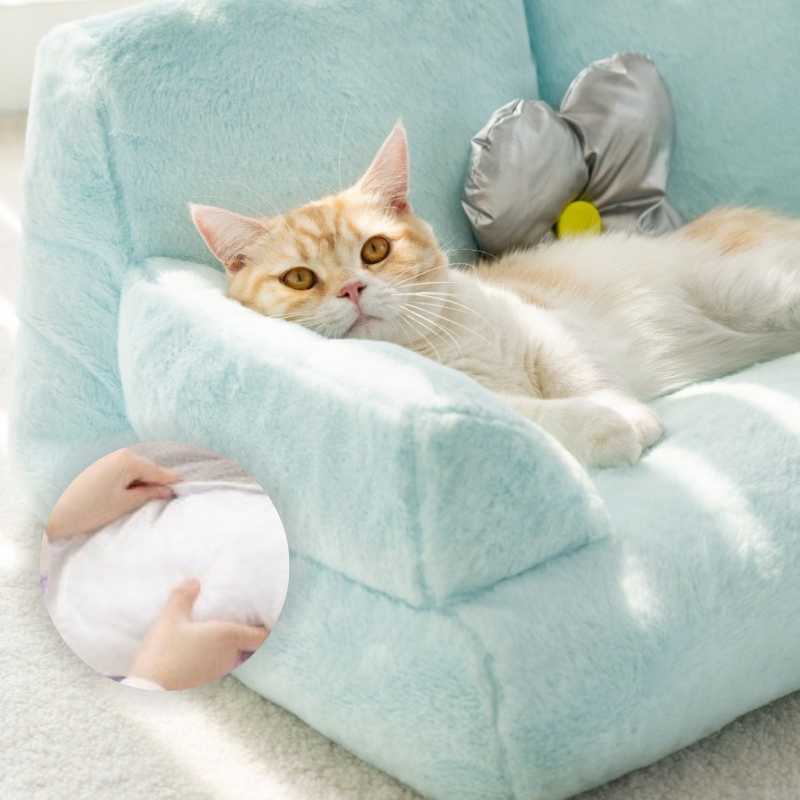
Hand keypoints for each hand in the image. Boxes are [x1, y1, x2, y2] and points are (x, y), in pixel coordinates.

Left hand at [47, 448, 178, 540]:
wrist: (46, 510)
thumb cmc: (87, 509)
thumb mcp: (123, 504)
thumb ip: (149, 494)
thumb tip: (166, 490)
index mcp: (128, 460)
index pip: (159, 471)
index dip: (174, 481)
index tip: (190, 484)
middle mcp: (118, 453)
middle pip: (146, 469)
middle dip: (156, 481)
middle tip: (169, 495)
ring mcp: (105, 457)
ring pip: (132, 470)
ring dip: (139, 482)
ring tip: (146, 497)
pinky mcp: (94, 464)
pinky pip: (119, 470)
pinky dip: (126, 480)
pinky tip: (125, 493)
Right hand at [128, 579, 268, 690]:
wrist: (145, 692)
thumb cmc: (163, 653)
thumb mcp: (169, 618)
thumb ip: (183, 596)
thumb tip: (194, 581)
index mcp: (228, 637)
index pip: (262, 636)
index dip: (269, 627)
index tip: (269, 617)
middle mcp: (229, 656)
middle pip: (251, 647)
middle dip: (251, 635)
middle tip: (246, 620)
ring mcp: (219, 672)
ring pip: (236, 657)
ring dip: (235, 647)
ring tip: (226, 632)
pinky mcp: (206, 682)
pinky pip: (221, 665)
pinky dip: (220, 657)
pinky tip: (207, 649)